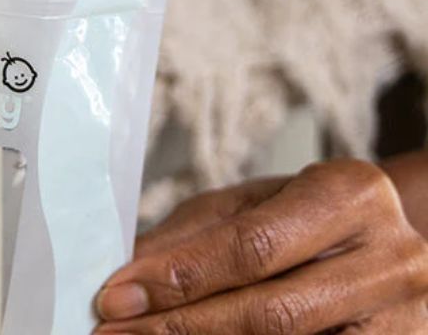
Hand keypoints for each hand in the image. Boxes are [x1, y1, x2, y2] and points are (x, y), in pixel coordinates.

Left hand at [94, 160, 427, 332]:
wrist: (389, 241)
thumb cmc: (312, 216)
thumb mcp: (254, 203)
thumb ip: (193, 237)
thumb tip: (127, 271)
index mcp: (348, 196)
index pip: (251, 246)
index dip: (180, 277)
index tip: (117, 295)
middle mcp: (388, 261)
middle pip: (272, 313)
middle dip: (182, 327)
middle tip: (117, 333)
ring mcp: (401, 322)